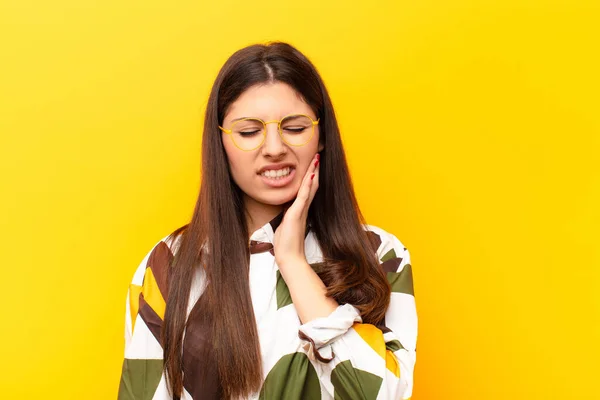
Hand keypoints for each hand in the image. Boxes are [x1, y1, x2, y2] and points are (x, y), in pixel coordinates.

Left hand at [273, 153, 319, 268]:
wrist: (289, 258)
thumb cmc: (286, 245)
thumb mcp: (285, 226)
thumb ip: (287, 218)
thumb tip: (285, 213)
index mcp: (300, 210)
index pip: (307, 190)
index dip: (310, 176)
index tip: (313, 165)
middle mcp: (303, 209)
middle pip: (311, 185)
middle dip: (314, 170)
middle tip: (318, 156)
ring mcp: (301, 211)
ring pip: (309, 188)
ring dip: (313, 173)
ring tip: (316, 159)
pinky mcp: (296, 215)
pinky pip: (303, 197)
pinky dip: (307, 186)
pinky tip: (311, 175)